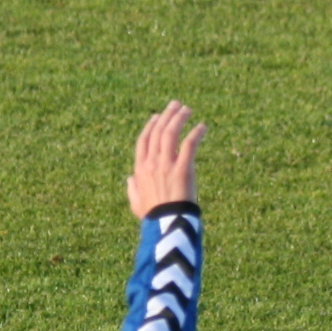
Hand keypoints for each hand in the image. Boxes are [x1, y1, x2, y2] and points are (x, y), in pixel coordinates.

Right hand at [126, 101, 204, 216]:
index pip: (143, 141)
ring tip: (187, 109)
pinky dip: (196, 133)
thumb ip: (132, 189)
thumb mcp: (136, 203)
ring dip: (179, 118)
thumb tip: (129, 179)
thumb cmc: (153, 217)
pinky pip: (189, 144)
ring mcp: (166, 165)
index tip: (157, 116)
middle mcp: (152, 163)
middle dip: (167, 116)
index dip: (150, 126)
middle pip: (158, 132)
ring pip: (171, 133)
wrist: (166, 225)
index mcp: (140, 169)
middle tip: (176, 105)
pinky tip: (202, 126)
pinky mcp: (183, 168)